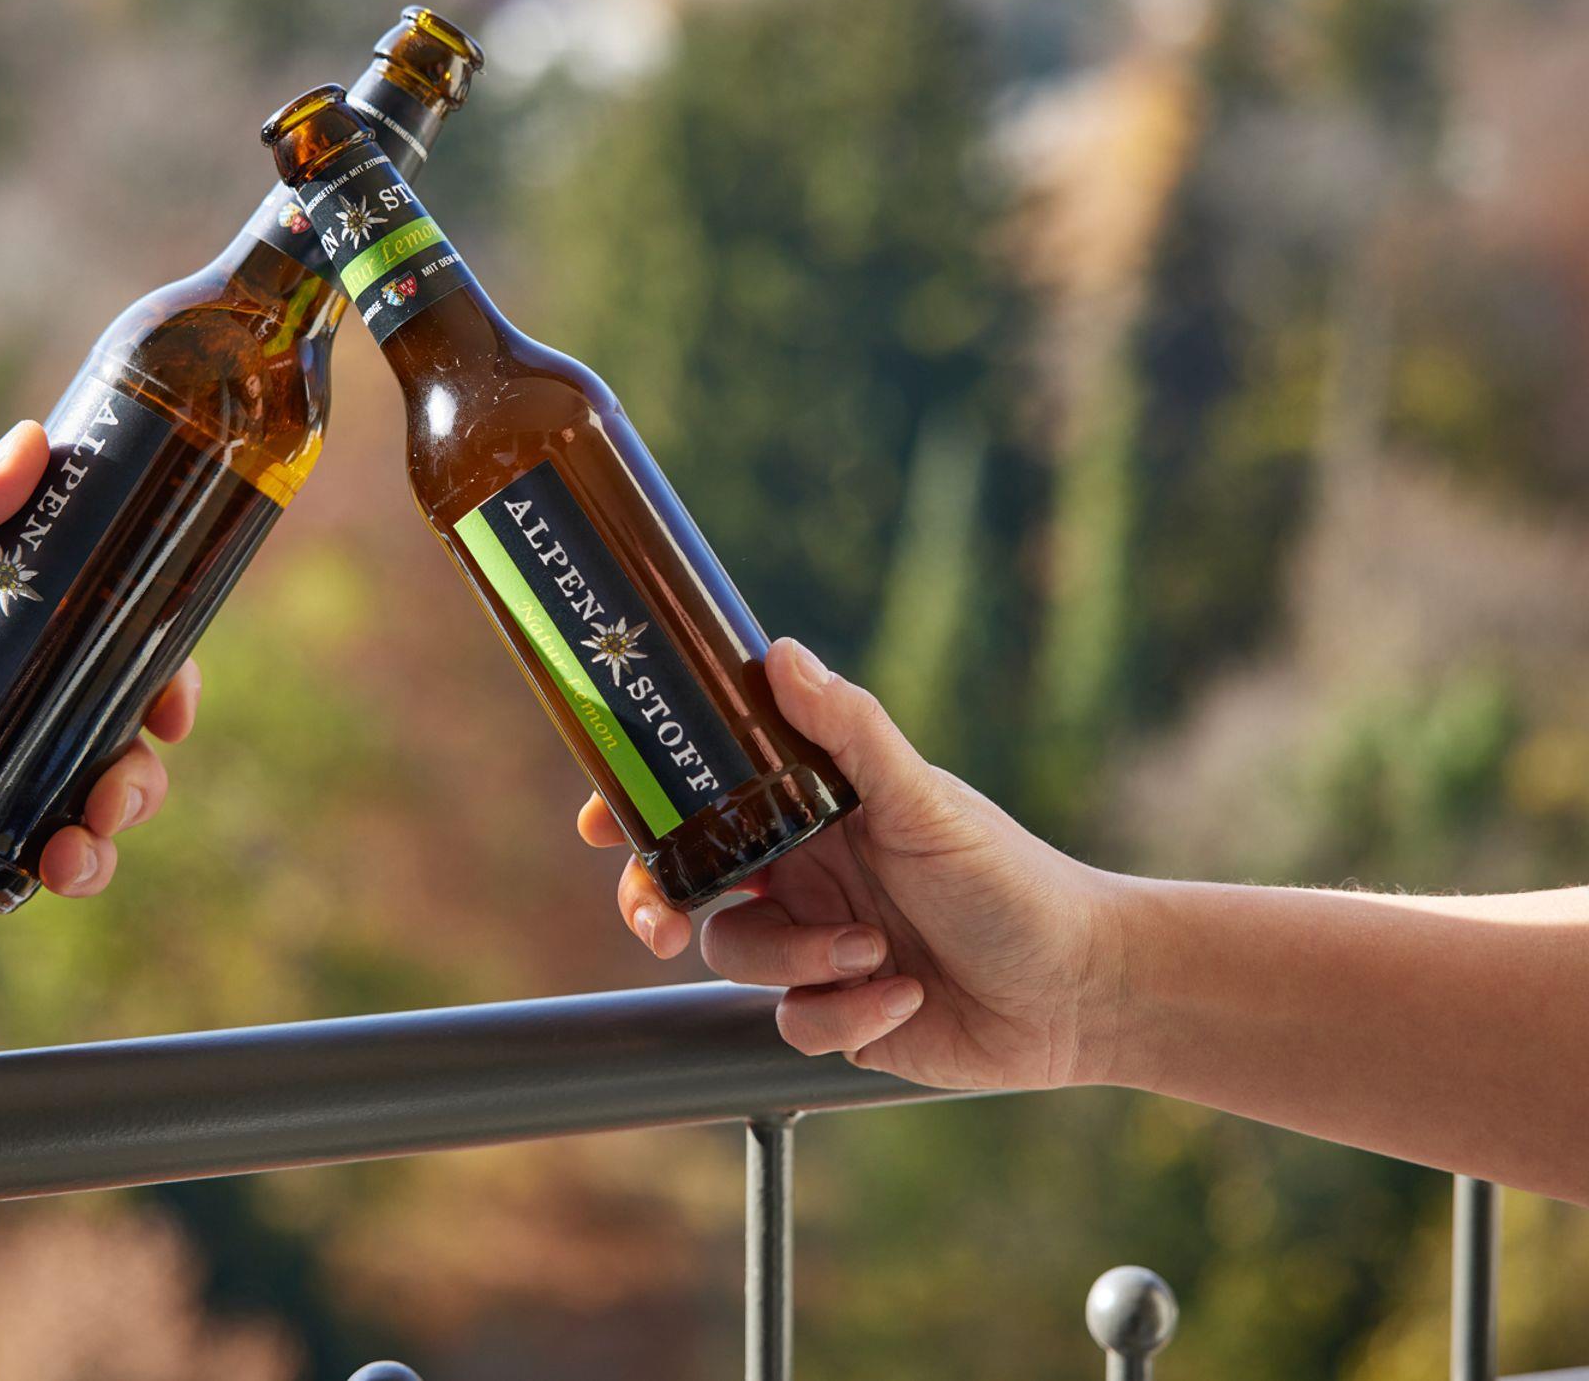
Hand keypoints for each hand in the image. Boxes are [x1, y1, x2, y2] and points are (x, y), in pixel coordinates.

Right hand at [590, 638, 1126, 1089]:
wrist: (1080, 990)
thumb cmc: (1012, 878)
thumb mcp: (925, 801)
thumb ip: (849, 733)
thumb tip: (781, 654)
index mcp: (812, 810)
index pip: (705, 795)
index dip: (641, 804)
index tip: (598, 818)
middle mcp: (805, 874)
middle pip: (688, 884)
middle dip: (658, 905)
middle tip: (660, 926)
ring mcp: (816, 945)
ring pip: (737, 959)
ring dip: (800, 961)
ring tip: (876, 955)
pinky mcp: (837, 1012)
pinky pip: (792, 1024)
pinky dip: (845, 1012)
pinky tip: (906, 996)